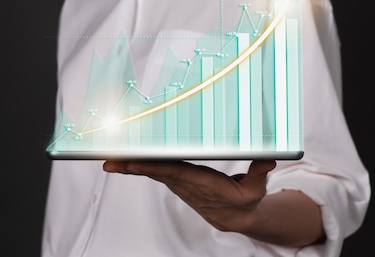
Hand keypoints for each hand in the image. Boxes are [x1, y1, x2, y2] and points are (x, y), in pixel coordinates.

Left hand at [102, 160, 276, 232]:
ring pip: (150, 170)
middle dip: (131, 165)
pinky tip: (120, 159)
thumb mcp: (256, 190)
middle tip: (109, 159)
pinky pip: (153, 169)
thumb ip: (260, 173)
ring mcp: (178, 182)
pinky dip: (136, 163)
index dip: (154, 165)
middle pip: (154, 170)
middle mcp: (185, 182)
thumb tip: (267, 160)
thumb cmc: (243, 201)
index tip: (134, 161)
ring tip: (107, 158)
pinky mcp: (176, 179)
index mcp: (202, 183)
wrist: (233, 217)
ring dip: (128, 164)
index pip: (174, 172)